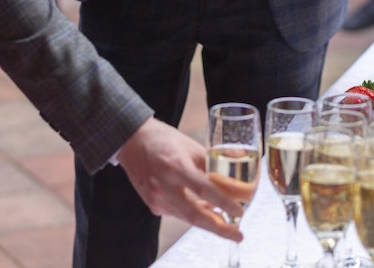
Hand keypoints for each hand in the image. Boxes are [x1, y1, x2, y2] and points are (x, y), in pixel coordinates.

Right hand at [118, 117, 243, 242]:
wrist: (132, 140)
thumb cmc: (163, 139)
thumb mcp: (190, 145)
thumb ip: (211, 161)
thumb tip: (236, 169)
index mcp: (175, 165)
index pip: (204, 189)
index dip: (224, 202)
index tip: (240, 211)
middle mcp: (163, 185)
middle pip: (195, 214)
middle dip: (219, 228)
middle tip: (238, 234)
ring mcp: (156, 198)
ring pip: (187, 217)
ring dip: (209, 221)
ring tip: (227, 222)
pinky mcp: (152, 205)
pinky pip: (178, 214)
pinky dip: (194, 214)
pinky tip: (205, 210)